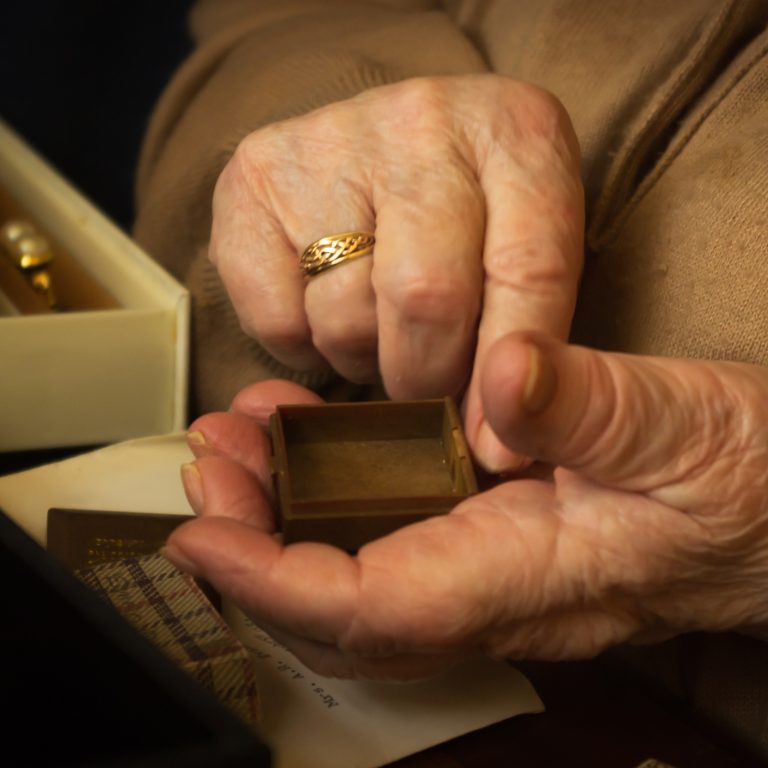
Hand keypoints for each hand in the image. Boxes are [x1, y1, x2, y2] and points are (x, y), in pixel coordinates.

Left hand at [165, 335, 767, 680]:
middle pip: (341, 606)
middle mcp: (498, 588)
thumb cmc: (751, 480)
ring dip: (284, 519)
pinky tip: (318, 437)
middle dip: (254, 547)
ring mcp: (494, 567)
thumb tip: (499, 376)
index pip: (373, 611)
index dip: (273, 583)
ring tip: (241, 443)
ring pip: (357, 573)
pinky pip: (395, 536)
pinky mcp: (498, 536)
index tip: (201, 534)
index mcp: (531, 573)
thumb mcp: (684, 424)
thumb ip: (594, 405)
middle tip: (210, 464)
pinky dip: (337, 496)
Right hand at [209, 75, 583, 469]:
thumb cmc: (473, 218)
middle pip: (425, 297)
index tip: (498, 449)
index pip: (527, 270)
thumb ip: (528, 341)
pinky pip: (275, 318)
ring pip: (344, 316)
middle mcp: (425, 120)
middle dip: (426, 374)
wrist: (396, 145)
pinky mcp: (255, 174)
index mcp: (519, 136)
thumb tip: (495, 454)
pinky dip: (302, 345)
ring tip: (377, 329)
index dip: (510, 374)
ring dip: (363, 357)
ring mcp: (332, 140)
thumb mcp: (527, 254)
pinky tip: (324, 308)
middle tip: (427, 381)